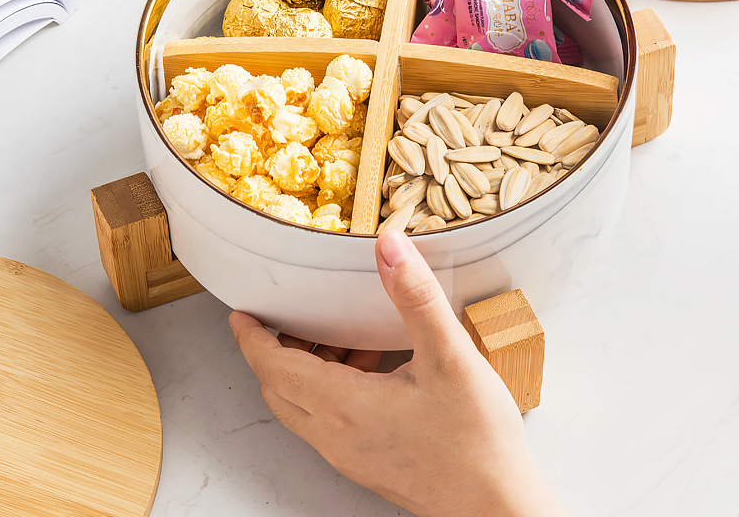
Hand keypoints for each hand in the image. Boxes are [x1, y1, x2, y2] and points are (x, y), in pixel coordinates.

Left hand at [230, 231, 566, 516]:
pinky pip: (328, 420)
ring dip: (309, 366)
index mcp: (342, 407)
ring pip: (303, 405)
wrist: (496, 509)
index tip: (241, 314)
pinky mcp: (367, 462)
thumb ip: (416, 298)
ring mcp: (349, 454)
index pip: (272, 367)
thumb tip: (391, 249)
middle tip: (292, 317)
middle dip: (278, 348)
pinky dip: (332, 387)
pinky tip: (374, 368)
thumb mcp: (449, 357)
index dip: (251, 337)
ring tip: (345, 336)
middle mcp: (335, 436)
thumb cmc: (475, 442)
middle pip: (280, 387)